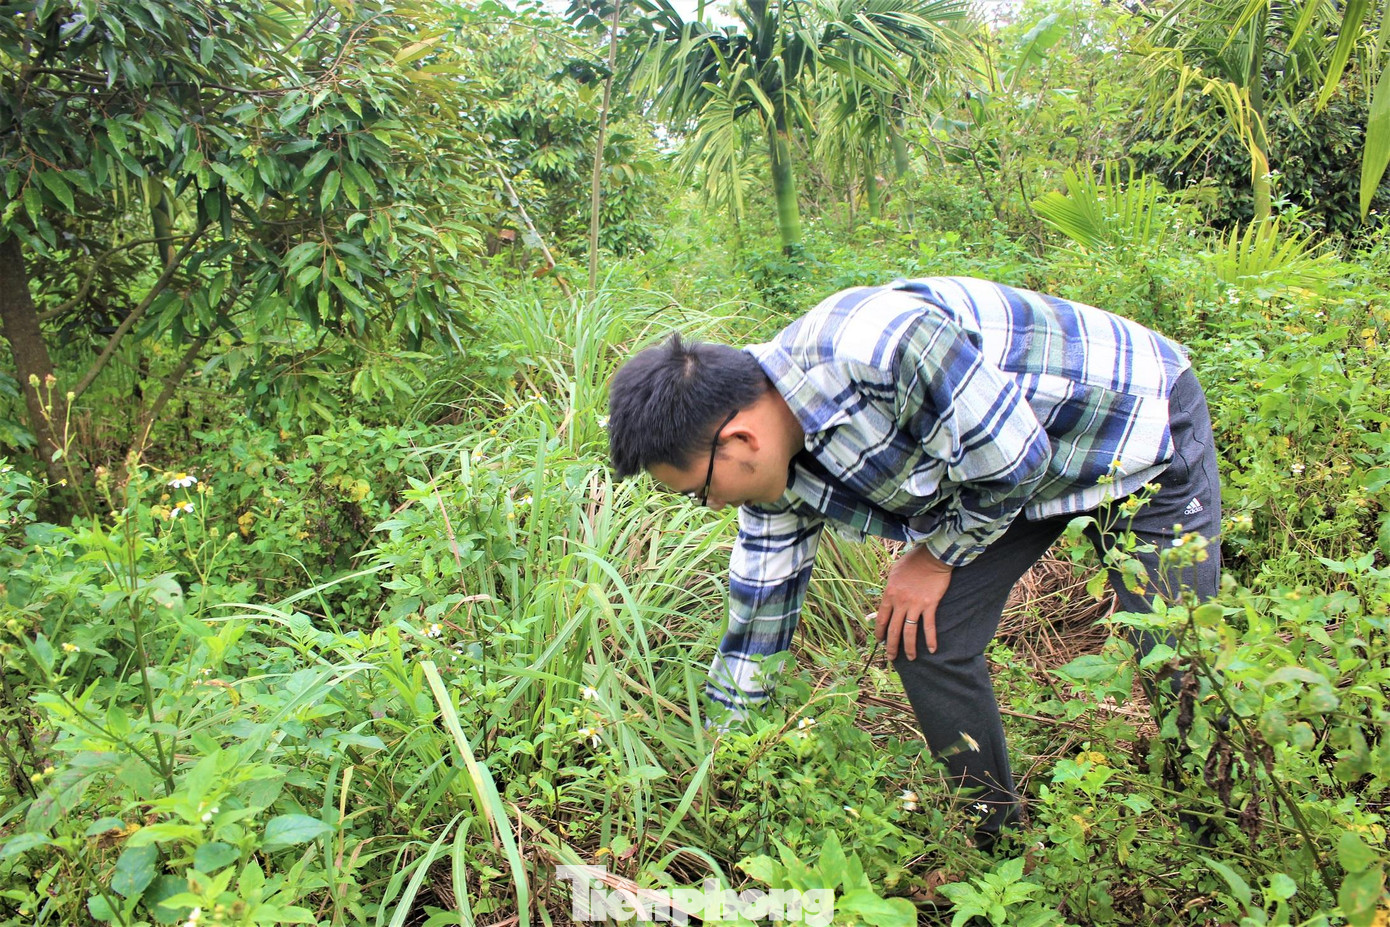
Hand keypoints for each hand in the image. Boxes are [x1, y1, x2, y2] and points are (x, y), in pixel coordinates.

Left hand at [874, 546, 953, 660]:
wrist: (932, 557)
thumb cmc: (912, 562)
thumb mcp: (893, 573)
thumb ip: (889, 589)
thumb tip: (886, 601)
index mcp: (889, 594)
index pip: (882, 619)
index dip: (880, 633)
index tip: (880, 641)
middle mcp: (900, 602)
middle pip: (893, 629)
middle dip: (892, 646)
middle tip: (892, 657)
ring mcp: (915, 605)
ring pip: (910, 631)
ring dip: (909, 647)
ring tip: (910, 658)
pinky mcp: (930, 605)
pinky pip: (929, 626)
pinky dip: (931, 639)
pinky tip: (932, 649)